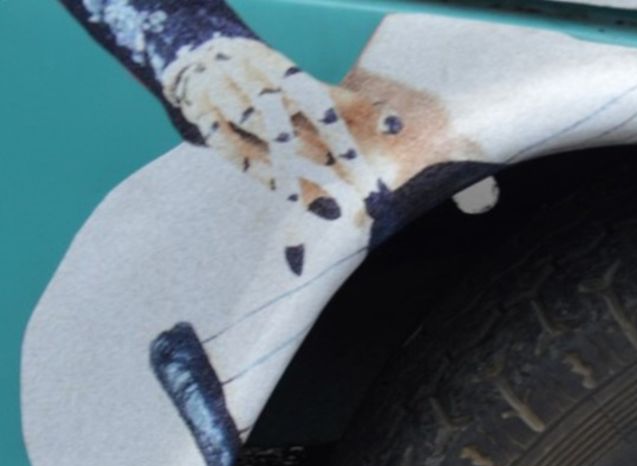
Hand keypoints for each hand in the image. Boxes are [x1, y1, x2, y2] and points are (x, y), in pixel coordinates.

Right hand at [162, 36, 398, 222]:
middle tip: (341, 184)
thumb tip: (396, 126)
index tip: (357, 163)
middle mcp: (246, 74)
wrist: (203, 61)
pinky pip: (227, 146)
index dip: (335, 132)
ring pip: (253, 129)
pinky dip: (257, 172)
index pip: (311, 98)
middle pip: (280, 114)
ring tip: (318, 193)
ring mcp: (219, 92)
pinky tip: (287, 193)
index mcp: (277, 64)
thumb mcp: (306, 84)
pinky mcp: (200, 115)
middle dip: (310, 151)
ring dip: (285, 163)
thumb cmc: (272, 81)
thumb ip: (350, 104)